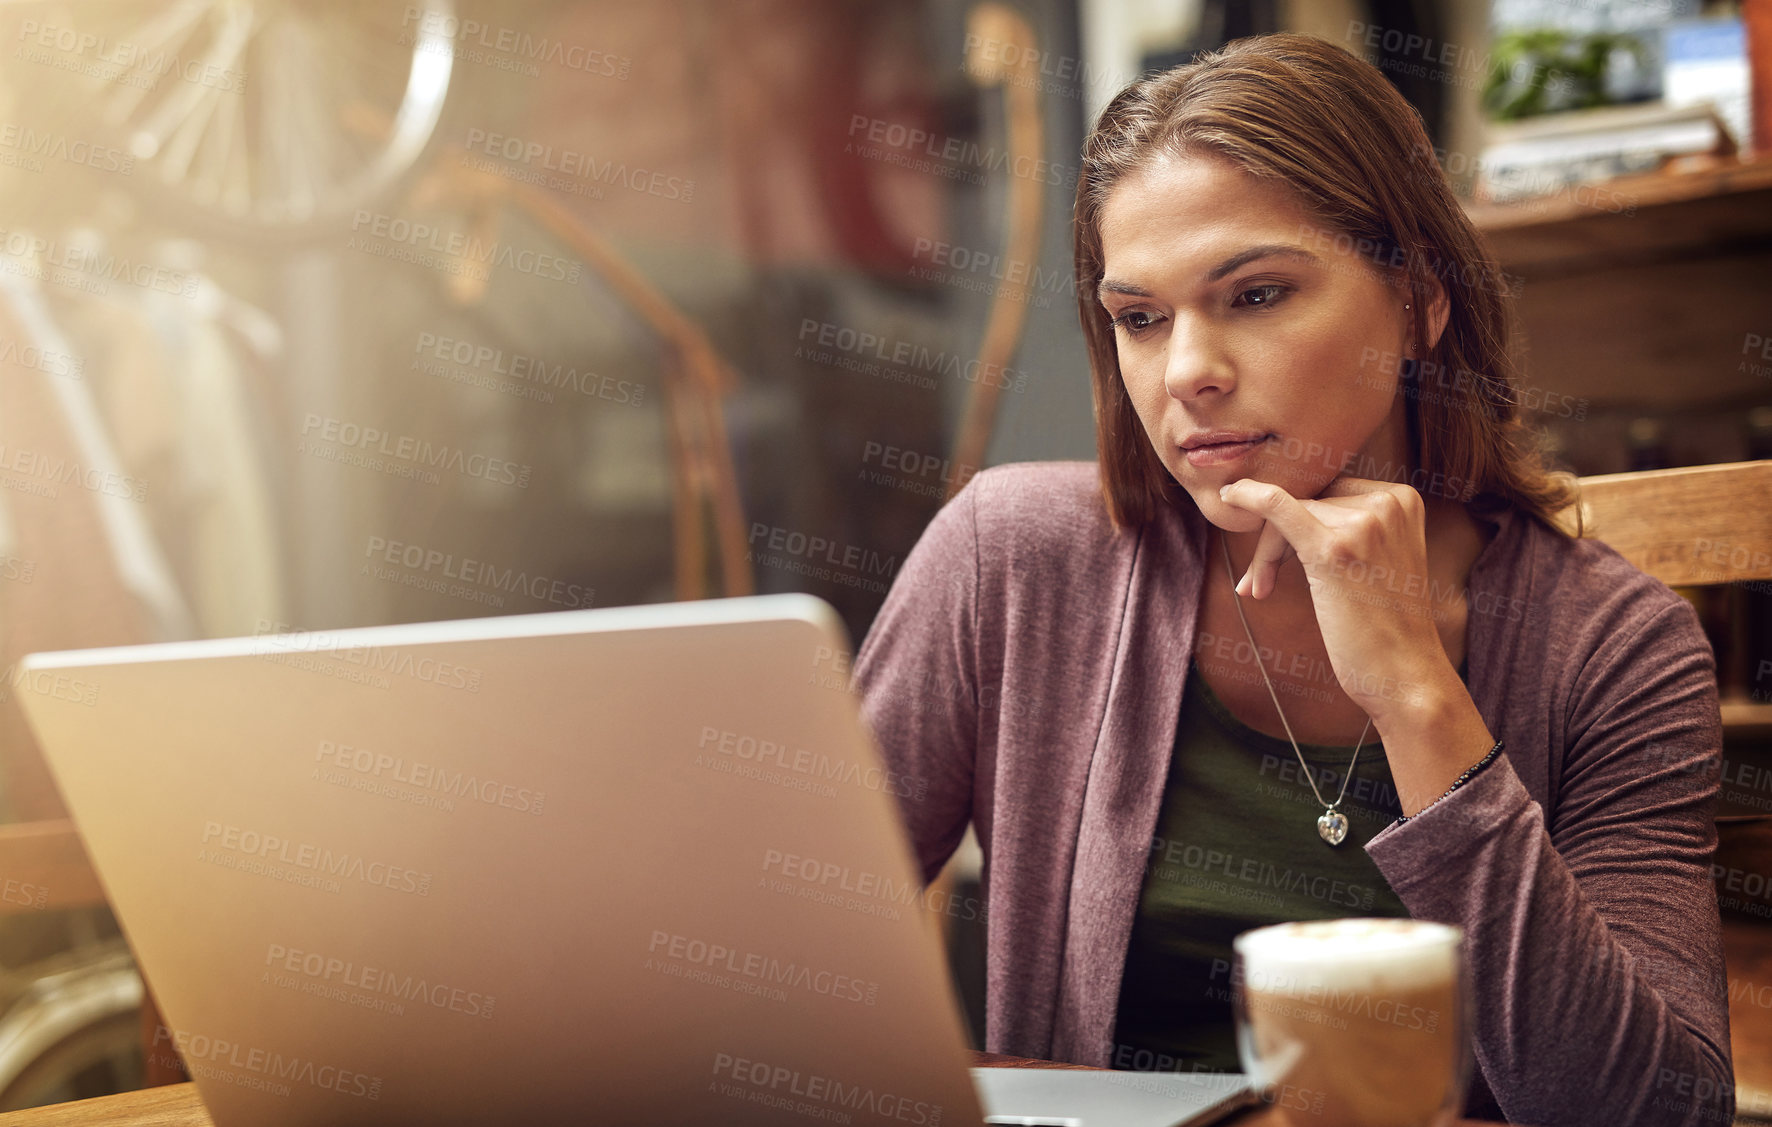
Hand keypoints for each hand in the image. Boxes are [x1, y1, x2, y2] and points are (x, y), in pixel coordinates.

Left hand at [1216, 474, 1456, 725]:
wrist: (1405, 675)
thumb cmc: (1384, 626)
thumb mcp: (1377, 560)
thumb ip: (1348, 527)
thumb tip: (1282, 503)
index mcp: (1402, 500)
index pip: (1330, 492)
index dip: (1298, 521)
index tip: (1283, 561)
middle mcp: (1388, 503)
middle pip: (1308, 500)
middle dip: (1276, 540)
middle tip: (1260, 582)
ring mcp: (1364, 523)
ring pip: (1286, 512)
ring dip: (1265, 553)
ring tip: (1259, 589)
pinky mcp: (1334, 549)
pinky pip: (1278, 506)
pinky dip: (1249, 497)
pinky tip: (1227, 495)